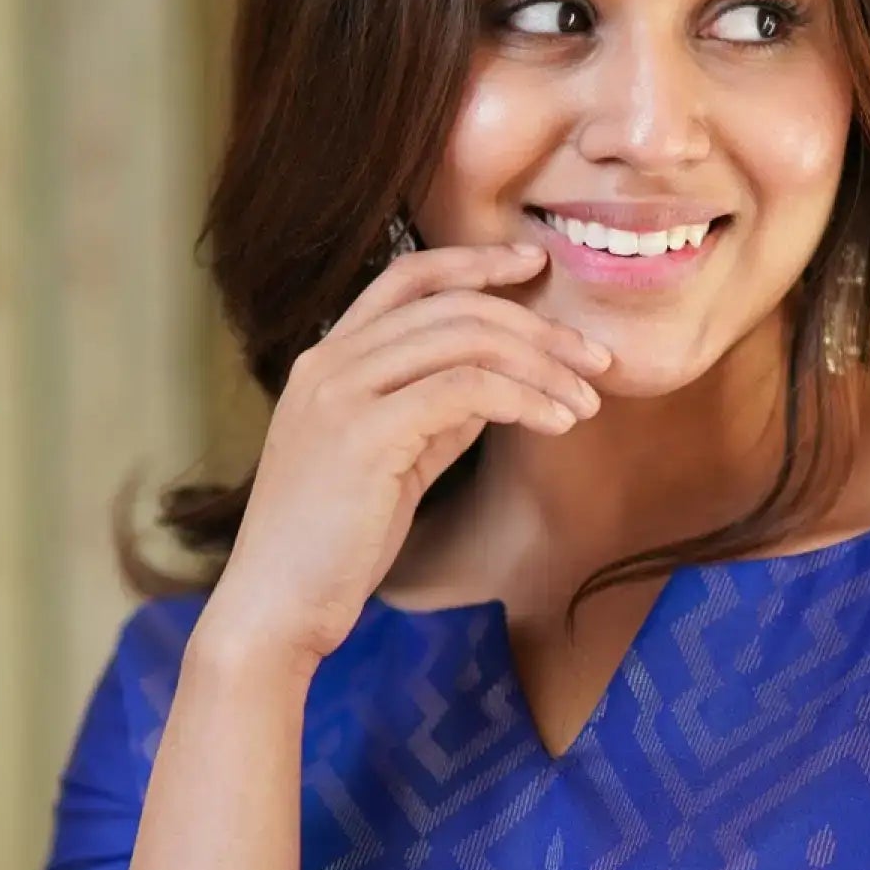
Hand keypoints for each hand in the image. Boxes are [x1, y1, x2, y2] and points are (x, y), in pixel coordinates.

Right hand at [196, 242, 612, 669]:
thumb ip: (433, 416)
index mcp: (326, 360)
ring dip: (541, 365)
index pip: (406, 278)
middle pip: (452, 306)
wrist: (276, 607)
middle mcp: (328, 362)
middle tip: (593, 359)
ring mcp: (341, 392)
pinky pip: (466, 389)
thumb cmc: (331, 547)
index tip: (532, 266)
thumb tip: (496, 385)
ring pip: (465, 340)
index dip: (473, 263)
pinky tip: (556, 423)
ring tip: (586, 400)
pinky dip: (523, 399)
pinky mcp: (364, 433)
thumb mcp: (389, 463)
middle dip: (535, 325)